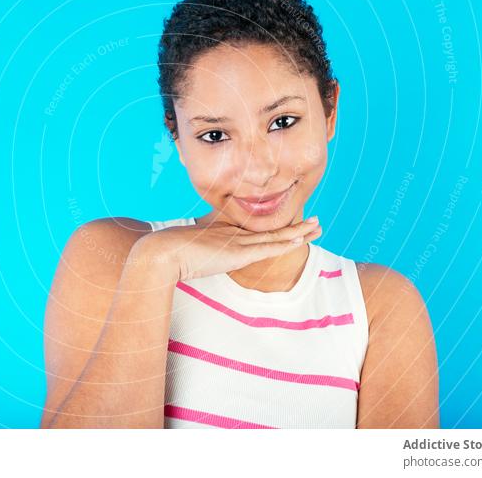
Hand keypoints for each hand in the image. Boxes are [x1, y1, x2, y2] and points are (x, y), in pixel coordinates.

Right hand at [138, 217, 321, 281]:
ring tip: (318, 226)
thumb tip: (198, 260)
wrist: (163, 252)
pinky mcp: (238, 252)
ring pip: (275, 236)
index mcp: (224, 232)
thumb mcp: (189, 253)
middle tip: (315, 221)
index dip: (277, 228)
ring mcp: (237, 241)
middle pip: (271, 229)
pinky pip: (268, 247)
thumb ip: (199, 254)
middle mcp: (234, 233)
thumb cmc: (170, 254)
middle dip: (295, 226)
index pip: (257, 230)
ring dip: (298, 231)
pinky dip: (286, 243)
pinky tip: (300, 239)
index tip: (292, 226)